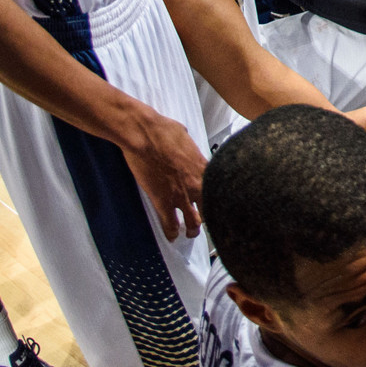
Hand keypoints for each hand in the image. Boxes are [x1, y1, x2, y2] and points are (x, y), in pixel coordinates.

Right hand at [122, 110, 207, 238]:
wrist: (144, 135)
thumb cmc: (163, 129)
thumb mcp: (185, 135)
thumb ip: (190, 147)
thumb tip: (185, 144)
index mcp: (204, 168)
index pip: (221, 188)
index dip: (219, 197)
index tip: (218, 201)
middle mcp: (197, 185)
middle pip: (212, 209)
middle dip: (211, 217)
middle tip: (207, 220)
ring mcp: (181, 196)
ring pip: (194, 222)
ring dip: (192, 229)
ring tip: (189, 233)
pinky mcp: (163, 202)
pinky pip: (170, 225)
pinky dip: (171, 232)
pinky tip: (172, 237)